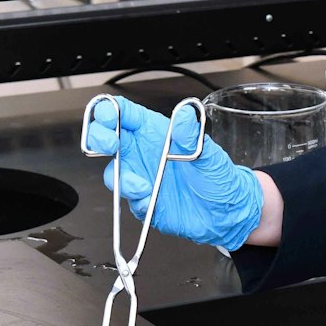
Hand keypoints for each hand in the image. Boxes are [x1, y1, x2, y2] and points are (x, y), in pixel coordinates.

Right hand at [84, 96, 264, 250]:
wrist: (225, 213)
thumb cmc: (218, 178)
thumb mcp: (209, 154)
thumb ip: (192, 135)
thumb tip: (184, 114)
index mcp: (155, 132)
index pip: (125, 114)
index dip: (110, 111)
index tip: (109, 118)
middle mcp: (143, 152)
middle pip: (106, 138)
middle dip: (99, 138)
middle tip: (110, 145)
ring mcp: (140, 177)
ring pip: (113, 173)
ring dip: (122, 180)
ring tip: (143, 188)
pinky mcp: (142, 201)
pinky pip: (128, 201)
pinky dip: (136, 202)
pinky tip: (152, 201)